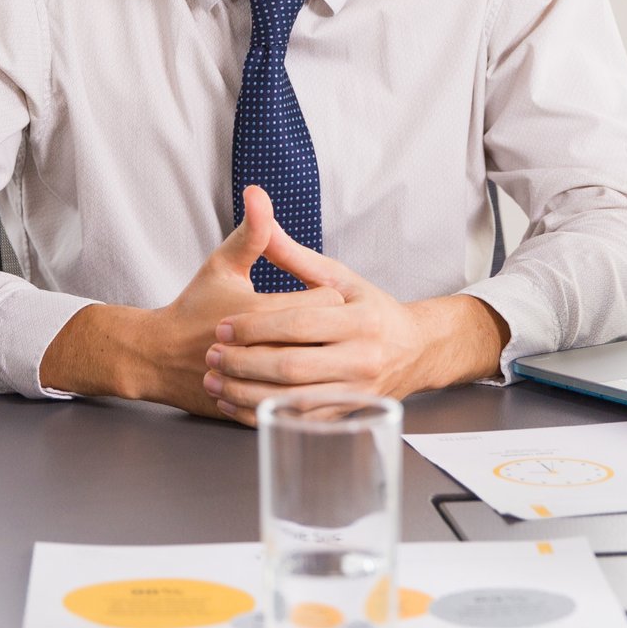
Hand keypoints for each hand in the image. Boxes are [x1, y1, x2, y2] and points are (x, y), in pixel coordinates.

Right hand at [37, 186, 342, 416]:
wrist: (157, 357)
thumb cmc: (193, 308)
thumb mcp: (222, 265)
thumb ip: (251, 233)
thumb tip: (259, 193)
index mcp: (259, 312)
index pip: (325, 302)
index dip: (330, 296)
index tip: (325, 293)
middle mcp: (259, 352)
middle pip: (324, 341)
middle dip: (331, 331)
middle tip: (331, 324)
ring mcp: (254, 385)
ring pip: (312, 379)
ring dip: (323, 366)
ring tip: (322, 351)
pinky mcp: (250, 410)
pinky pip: (291, 407)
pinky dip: (305, 396)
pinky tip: (310, 383)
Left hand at [200, 210, 508, 424]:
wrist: (413, 350)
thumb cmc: (370, 309)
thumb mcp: (339, 278)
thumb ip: (294, 255)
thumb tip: (256, 208)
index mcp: (361, 320)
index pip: (299, 324)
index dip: (256, 327)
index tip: (223, 327)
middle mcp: (362, 359)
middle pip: (293, 366)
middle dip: (245, 363)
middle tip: (212, 356)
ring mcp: (356, 392)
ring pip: (293, 399)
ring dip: (247, 393)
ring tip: (216, 382)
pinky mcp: (346, 414)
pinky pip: (299, 420)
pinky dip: (264, 414)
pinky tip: (237, 403)